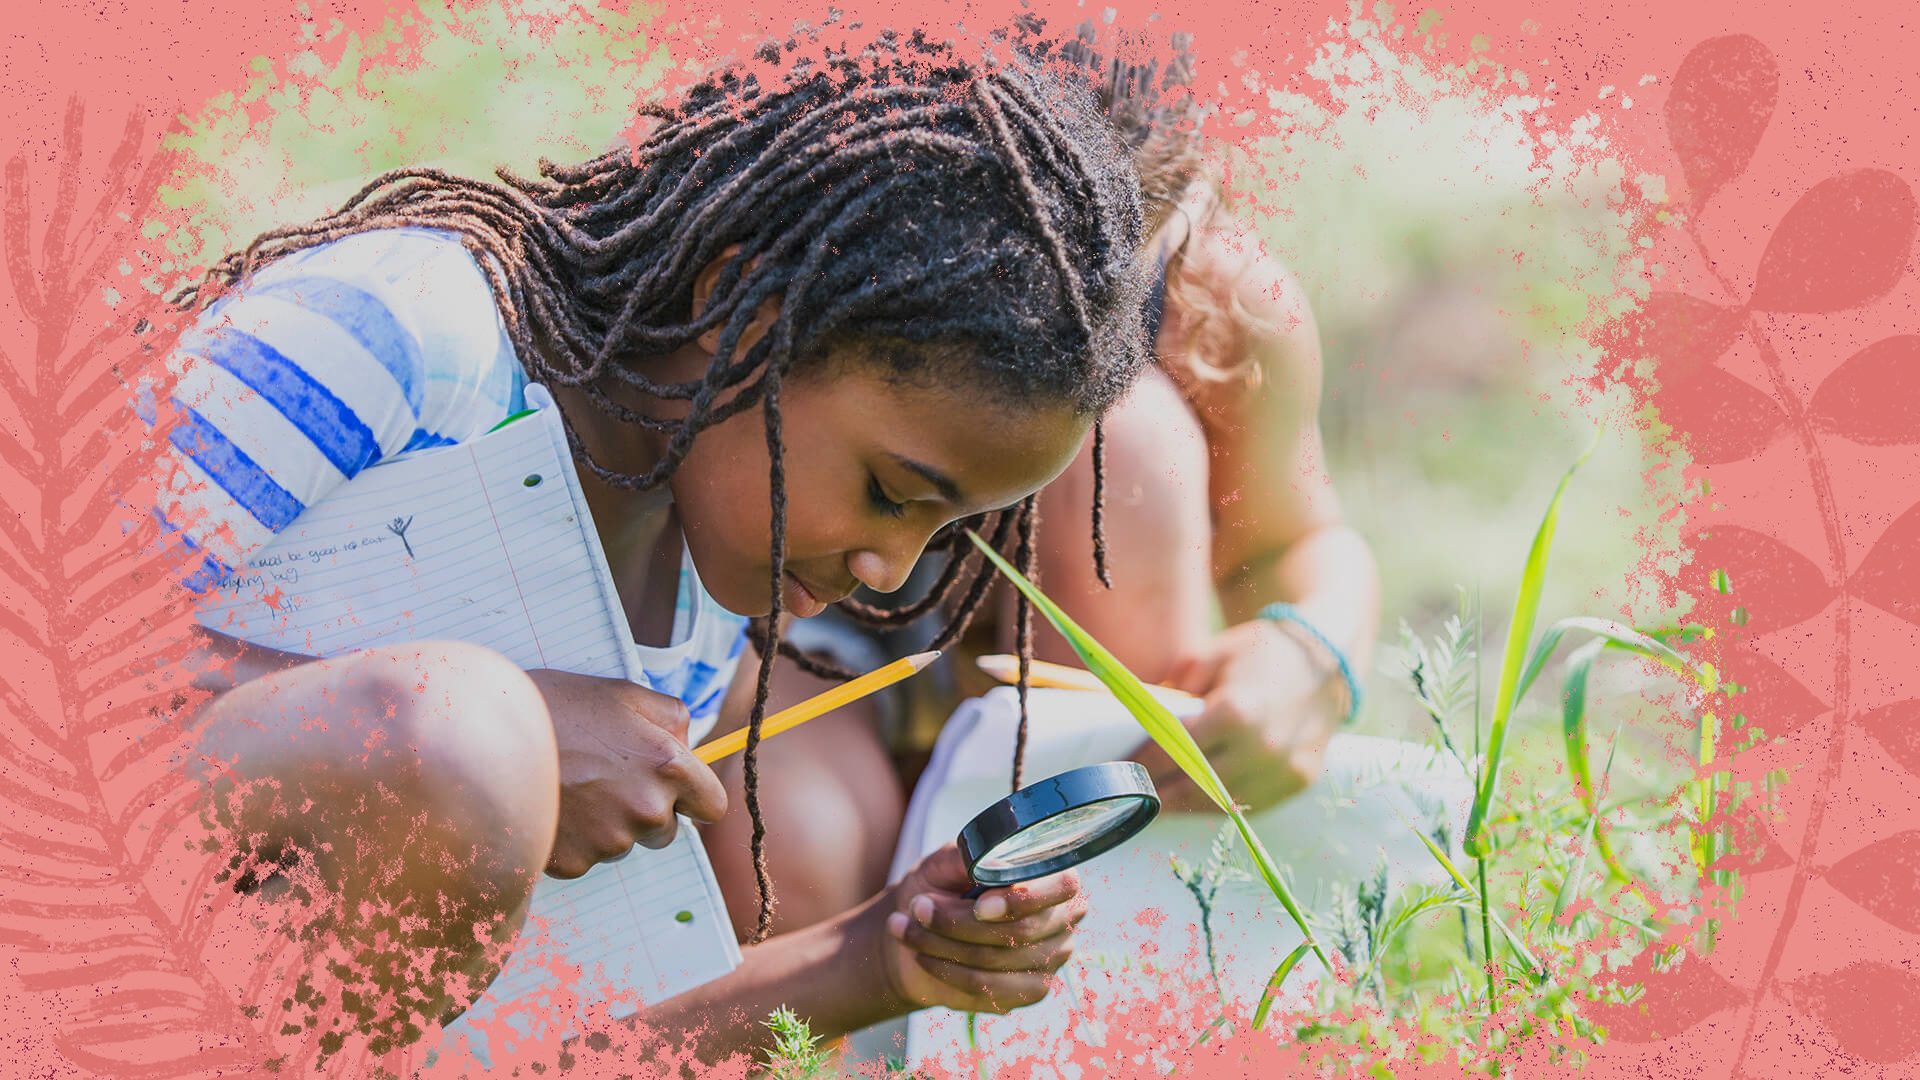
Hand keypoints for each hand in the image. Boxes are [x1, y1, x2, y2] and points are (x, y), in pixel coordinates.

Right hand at [527, 669, 727, 877]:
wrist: (485, 737)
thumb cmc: (555, 707)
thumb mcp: (622, 693)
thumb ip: (670, 717)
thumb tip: (688, 742)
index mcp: (668, 767)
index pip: (714, 806)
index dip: (694, 797)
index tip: (676, 790)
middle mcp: (647, 810)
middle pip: (666, 830)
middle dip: (646, 810)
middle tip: (605, 778)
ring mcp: (610, 841)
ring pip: (623, 842)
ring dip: (606, 823)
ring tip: (570, 787)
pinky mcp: (574, 863)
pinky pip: (586, 857)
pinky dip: (572, 838)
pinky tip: (551, 806)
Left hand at [875, 844, 1085, 1013]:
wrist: (918, 933)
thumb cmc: (938, 887)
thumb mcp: (946, 862)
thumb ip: (969, 856)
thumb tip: (985, 861)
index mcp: (1054, 878)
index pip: (1062, 887)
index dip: (1022, 899)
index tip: (979, 905)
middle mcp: (1060, 921)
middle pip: (1022, 930)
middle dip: (959, 921)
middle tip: (917, 906)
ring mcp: (1048, 961)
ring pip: (996, 958)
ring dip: (941, 943)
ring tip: (903, 926)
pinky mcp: (1027, 992)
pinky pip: (985, 985)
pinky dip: (946, 970)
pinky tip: (922, 955)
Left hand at [1129, 619, 1343, 813]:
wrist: (1327, 662)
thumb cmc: (1262, 653)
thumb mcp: (1212, 656)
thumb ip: (1176, 688)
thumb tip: (1144, 719)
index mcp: (1237, 712)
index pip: (1174, 751)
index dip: (1143, 765)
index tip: (1120, 769)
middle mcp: (1262, 748)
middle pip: (1193, 785)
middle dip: (1156, 792)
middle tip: (1130, 794)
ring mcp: (1284, 770)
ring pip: (1219, 803)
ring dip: (1184, 805)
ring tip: (1155, 801)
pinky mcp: (1298, 782)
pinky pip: (1249, 804)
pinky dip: (1217, 804)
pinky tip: (1194, 798)